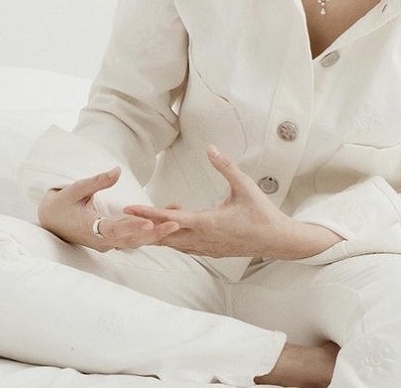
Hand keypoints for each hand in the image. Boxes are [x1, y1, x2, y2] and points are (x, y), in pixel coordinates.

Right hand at [37, 167, 179, 251]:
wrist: (52, 220)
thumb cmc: (63, 203)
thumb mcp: (76, 189)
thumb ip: (97, 181)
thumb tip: (117, 170)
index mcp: (90, 229)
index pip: (115, 231)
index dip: (132, 227)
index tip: (149, 223)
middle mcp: (102, 240)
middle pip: (131, 239)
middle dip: (154, 233)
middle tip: (176, 224)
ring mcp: (108, 243)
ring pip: (135, 240)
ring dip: (155, 232)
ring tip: (177, 220)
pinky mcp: (113, 240)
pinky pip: (134, 237)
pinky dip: (149, 231)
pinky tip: (166, 220)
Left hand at [124, 145, 343, 259]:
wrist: (276, 239)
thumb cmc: (261, 212)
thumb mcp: (244, 185)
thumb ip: (225, 166)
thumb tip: (210, 147)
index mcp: (207, 222)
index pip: (169, 218)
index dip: (147, 212)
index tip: (129, 207)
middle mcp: (202, 239)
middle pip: (163, 235)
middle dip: (144, 227)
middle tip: (124, 219)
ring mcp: (206, 248)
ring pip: (173, 244)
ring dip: (158, 232)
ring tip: (147, 219)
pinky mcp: (211, 252)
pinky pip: (185, 247)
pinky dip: (173, 238)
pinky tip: (172, 228)